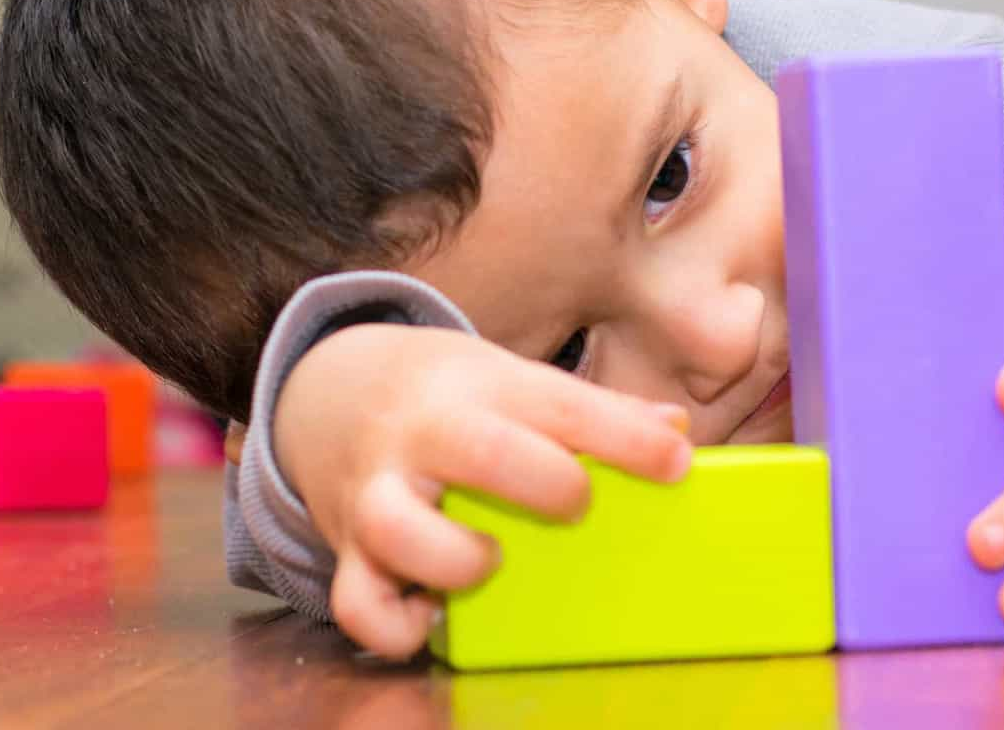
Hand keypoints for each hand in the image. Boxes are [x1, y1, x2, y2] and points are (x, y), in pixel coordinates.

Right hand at [273, 323, 692, 658]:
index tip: (675, 463)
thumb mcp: (512, 377)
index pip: (561, 404)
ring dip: (459, 558)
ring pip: (399, 529)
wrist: (329, 390)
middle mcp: (422, 435)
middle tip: (575, 505)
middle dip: (548, 483)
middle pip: (482, 451)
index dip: (627, 438)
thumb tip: (673, 429)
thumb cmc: (449, 395)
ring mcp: (376, 493)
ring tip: (491, 560)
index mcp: (479, 386)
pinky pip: (358, 606)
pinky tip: (436, 612)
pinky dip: (398, 626)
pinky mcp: (346, 551)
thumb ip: (588, 407)